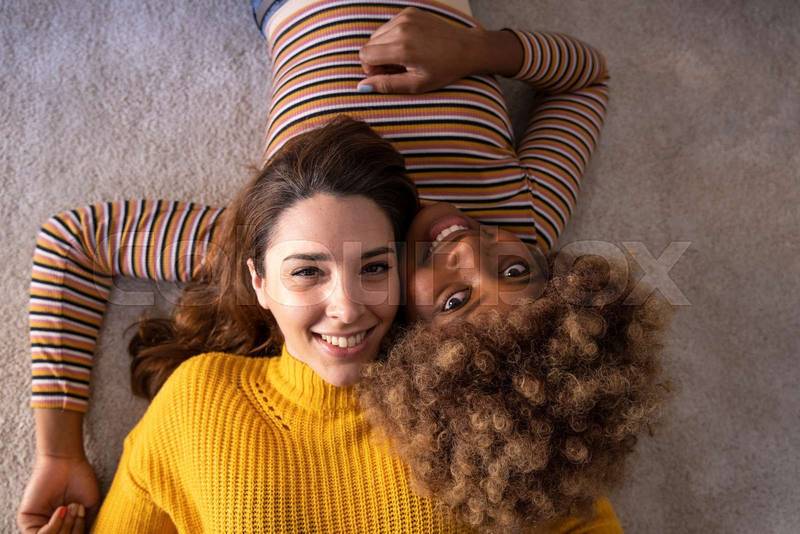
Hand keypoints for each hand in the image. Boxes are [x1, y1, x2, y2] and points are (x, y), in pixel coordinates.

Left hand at [17, 454, 97, 533]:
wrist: (68, 461)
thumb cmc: (81, 480)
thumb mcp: (89, 509)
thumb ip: (85, 527)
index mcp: (64, 526)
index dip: (78, 532)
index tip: (84, 515)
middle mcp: (49, 527)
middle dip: (72, 530)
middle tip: (77, 509)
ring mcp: (36, 525)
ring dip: (64, 528)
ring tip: (70, 507)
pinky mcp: (26, 521)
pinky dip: (52, 527)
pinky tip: (61, 510)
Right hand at [357, 7, 487, 93]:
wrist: (466, 48)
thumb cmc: (444, 70)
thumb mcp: (416, 84)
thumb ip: (387, 85)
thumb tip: (361, 87)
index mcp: (402, 48)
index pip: (365, 55)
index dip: (370, 68)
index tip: (385, 74)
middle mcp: (401, 28)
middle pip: (368, 44)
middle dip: (377, 59)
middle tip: (396, 68)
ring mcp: (405, 17)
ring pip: (377, 35)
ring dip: (384, 48)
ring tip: (403, 58)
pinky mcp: (409, 11)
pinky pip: (388, 26)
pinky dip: (393, 37)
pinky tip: (410, 46)